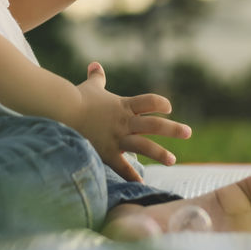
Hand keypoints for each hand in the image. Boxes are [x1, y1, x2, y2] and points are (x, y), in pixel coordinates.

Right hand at [71, 61, 191, 182]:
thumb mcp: (90, 86)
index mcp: (123, 105)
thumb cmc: (77, 99)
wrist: (62, 111)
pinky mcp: (107, 152)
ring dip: (160, 153)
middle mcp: (124, 121)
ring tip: (173, 160)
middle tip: (188, 132)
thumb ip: (97, 77)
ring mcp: (117, 138)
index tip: (169, 108)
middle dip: (172, 129)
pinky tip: (142, 184)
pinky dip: (132, 176)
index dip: (160, 103)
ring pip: (143, 146)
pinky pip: (122, 167)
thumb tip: (95, 65)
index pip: (148, 102)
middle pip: (153, 124)